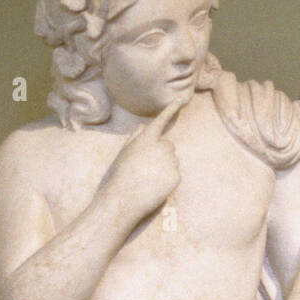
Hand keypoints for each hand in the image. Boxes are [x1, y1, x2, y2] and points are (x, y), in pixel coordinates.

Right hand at [101, 99, 182, 225]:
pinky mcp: (176, 176)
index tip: (179, 100)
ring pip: (172, 161)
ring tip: (148, 180)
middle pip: (168, 146)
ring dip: (164, 167)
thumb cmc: (120, 176)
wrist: (124, 199)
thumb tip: (142, 127)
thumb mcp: (124, 153)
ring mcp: (170, 162)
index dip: (170, 110)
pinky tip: (154, 187)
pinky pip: (175, 175)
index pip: (160, 121)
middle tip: (147, 168)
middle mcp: (161, 147)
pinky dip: (167, 180)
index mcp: (146, 139)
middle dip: (161, 154)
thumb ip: (135, 138)